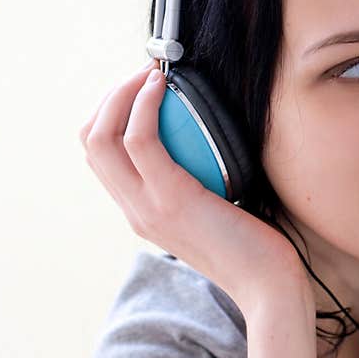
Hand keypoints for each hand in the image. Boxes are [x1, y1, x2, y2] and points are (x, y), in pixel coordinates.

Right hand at [79, 59, 312, 317]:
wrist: (267, 284)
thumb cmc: (254, 244)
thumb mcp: (216, 210)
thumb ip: (199, 183)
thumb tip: (209, 142)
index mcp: (140, 213)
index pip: (101, 157)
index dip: (109, 116)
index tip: (140, 89)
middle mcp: (133, 211)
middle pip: (91, 142)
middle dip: (109, 97)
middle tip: (142, 74)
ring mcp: (146, 207)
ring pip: (102, 137)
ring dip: (121, 94)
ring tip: (149, 73)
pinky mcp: (169, 199)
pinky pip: (140, 139)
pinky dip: (145, 105)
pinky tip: (162, 87)